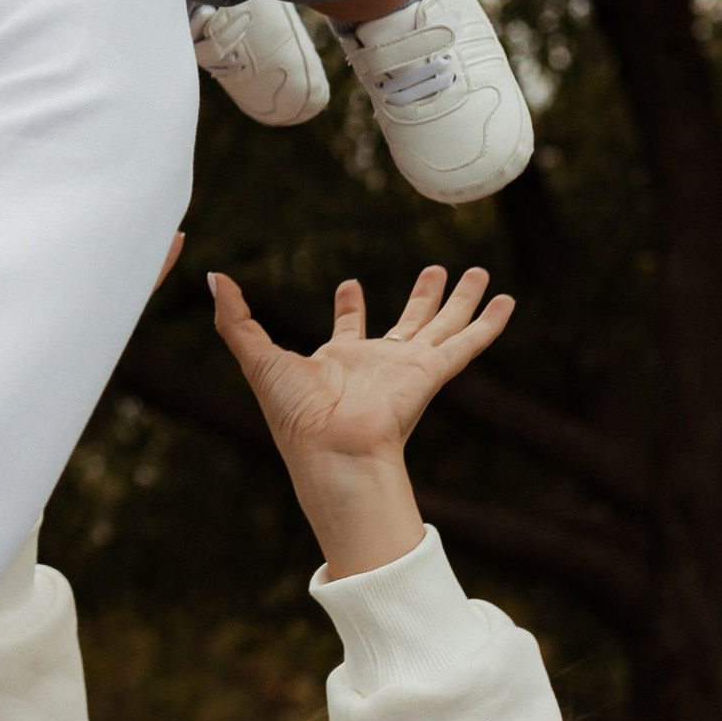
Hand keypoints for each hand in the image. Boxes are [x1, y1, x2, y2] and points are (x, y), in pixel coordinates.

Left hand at [210, 263, 514, 580]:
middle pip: (409, 320)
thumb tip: (214, 278)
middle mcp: (379, 363)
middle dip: (423, 296)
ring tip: (478, 273)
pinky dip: (489, 323)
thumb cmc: (294, 416)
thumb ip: (236, 320)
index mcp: (341, 361)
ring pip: (443, 324)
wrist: (332, 451)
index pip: (350, 327)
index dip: (351, 306)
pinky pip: (467, 343)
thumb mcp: (257, 357)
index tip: (351, 285)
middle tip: (438, 269)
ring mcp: (409, 367)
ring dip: (461, 300)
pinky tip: (507, 302)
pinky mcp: (431, 372)